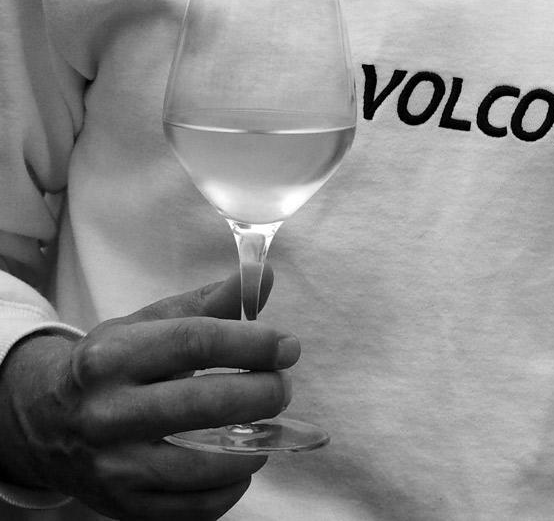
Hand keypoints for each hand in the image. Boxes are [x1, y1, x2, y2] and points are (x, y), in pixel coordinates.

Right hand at [0, 270, 299, 519]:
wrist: (45, 423)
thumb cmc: (111, 364)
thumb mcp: (149, 323)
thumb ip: (210, 302)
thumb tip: (264, 276)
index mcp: (114, 357)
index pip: (197, 343)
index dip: (253, 343)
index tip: (287, 347)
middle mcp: (108, 413)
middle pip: (205, 406)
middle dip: (262, 394)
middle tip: (283, 385)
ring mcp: (114, 467)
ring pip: (204, 467)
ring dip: (254, 445)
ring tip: (267, 424)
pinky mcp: (125, 508)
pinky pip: (196, 508)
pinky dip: (232, 486)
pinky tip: (240, 461)